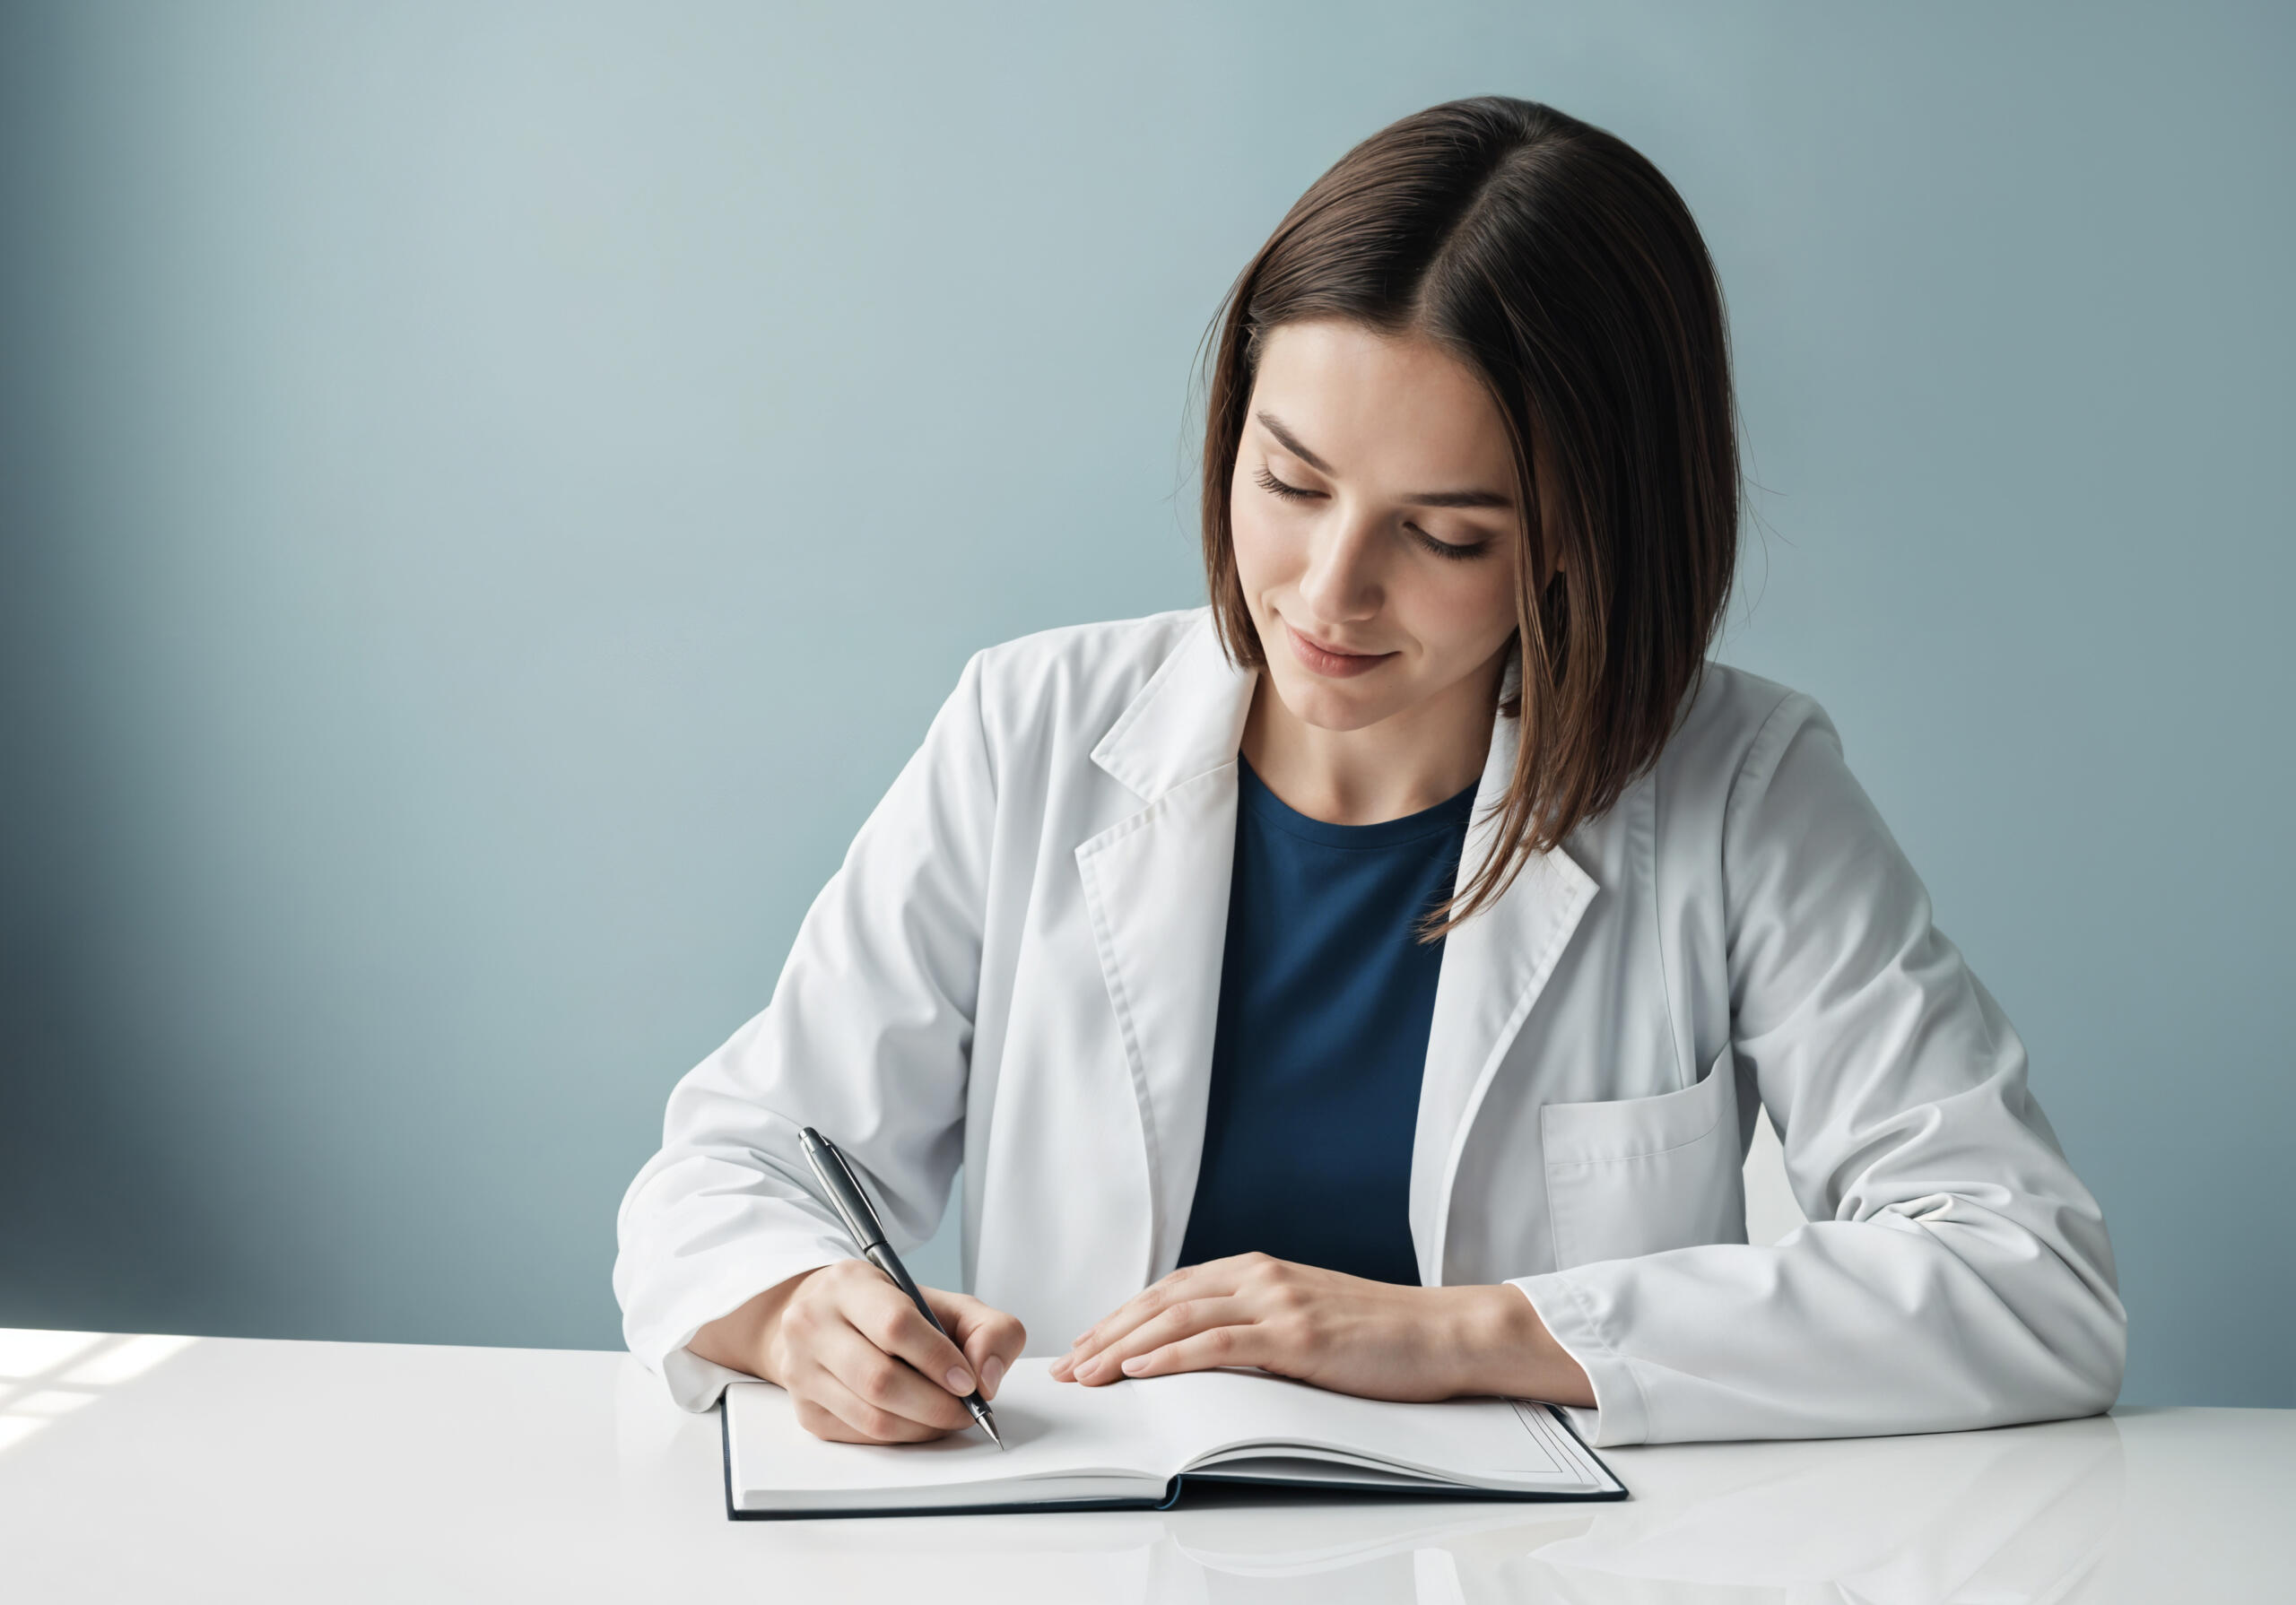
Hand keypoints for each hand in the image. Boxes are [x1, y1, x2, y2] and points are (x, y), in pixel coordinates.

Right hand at [688, 1260, 1027, 1443]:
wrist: (829, 1321)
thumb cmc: (891, 1313)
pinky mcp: (806, 1411)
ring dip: (923, 1425)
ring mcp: (802, 1370)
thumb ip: (989, 1329)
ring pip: (872, 1416)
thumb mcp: (944, 1303)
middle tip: (965, 1409)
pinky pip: (862, 1436)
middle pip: (880, 1379)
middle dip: (935, 1403)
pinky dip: (902, 1436)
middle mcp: (813, 1324)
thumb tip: (988, 1378)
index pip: (895, 1325)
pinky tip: (919, 1421)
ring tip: (948, 1416)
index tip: (968, 1380)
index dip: (938, 1359)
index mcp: (849, 1283)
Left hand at [1048, 1252, 1594, 1406]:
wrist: (1448, 1332)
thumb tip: (1209, 1350)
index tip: (1087, 1345)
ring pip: (1179, 1318)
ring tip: (1088, 1373)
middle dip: (1107, 1333)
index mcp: (1259, 1270)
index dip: (1122, 1316)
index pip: (1171, 1289)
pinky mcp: (1297, 1335)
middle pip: (1163, 1300)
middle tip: (1069, 1365)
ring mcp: (1278, 1302)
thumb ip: (1258, 1323)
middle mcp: (1260, 1277)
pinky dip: (1173, 1354)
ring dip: (1124, 1347)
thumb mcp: (1308, 1319)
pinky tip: (1141, 1368)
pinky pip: (1219, 1343)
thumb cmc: (1384, 1335)